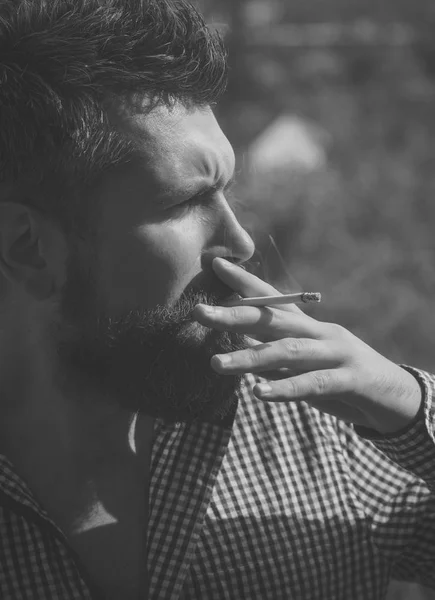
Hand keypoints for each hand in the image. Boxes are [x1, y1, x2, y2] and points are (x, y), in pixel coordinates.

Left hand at [193, 257, 422, 433]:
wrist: (393, 396)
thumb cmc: (339, 377)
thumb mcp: (303, 363)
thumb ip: (274, 353)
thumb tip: (238, 343)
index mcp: (307, 325)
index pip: (272, 299)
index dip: (244, 282)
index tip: (215, 265)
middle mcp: (320, 331)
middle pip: (273, 319)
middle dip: (233, 315)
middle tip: (198, 313)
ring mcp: (336, 353)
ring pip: (287, 351)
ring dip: (249, 357)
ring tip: (215, 363)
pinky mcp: (350, 379)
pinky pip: (313, 384)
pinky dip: (284, 388)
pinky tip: (258, 393)